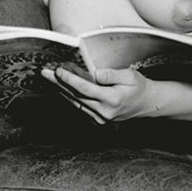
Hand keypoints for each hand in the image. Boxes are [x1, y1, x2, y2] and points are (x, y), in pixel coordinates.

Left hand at [41, 65, 156, 123]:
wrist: (146, 104)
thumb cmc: (138, 87)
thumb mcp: (129, 76)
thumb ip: (111, 75)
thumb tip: (95, 73)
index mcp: (112, 100)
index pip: (85, 89)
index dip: (70, 79)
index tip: (59, 70)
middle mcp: (104, 112)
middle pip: (76, 96)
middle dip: (58, 83)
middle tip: (45, 72)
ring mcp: (100, 118)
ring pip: (75, 102)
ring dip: (60, 90)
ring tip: (48, 78)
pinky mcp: (97, 120)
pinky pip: (79, 107)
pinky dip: (69, 96)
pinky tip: (60, 88)